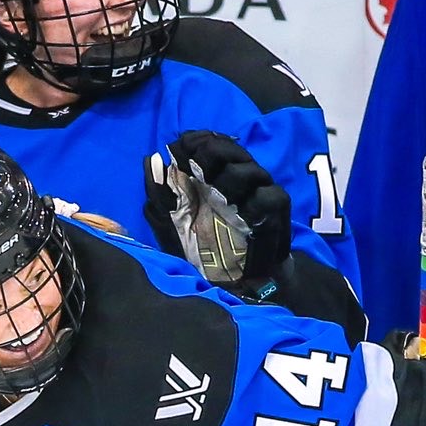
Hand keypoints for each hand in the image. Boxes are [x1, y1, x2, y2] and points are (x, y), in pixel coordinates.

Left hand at [145, 131, 290, 284]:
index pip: (205, 141)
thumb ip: (159, 195)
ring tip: (220, 202)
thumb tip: (150, 159)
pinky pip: (268, 195)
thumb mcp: (170, 226)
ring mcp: (257, 190)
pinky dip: (254, 203)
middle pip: (226, 146)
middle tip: (199, 175)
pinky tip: (242, 217)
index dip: (192, 141)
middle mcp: (234, 176)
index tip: (178, 153)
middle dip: (208, 154)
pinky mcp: (276, 209)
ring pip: (247, 168)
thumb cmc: (202, 252)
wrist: (234, 285)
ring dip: (228, 182)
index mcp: (209, 176)